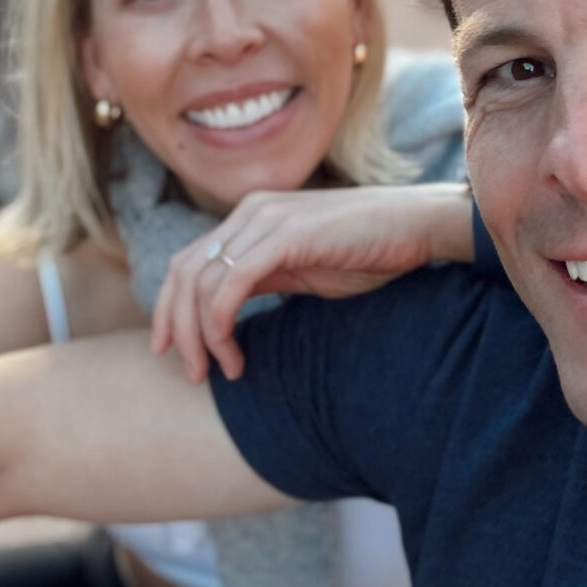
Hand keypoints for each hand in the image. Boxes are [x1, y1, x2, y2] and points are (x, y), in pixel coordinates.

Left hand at [151, 183, 472, 382]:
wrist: (417, 226)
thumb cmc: (369, 252)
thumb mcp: (304, 270)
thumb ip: (263, 279)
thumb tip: (226, 313)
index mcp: (251, 217)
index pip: (187, 262)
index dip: (170, 308)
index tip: (169, 352)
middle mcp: (250, 212)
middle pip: (184, 272)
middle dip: (176, 328)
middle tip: (191, 374)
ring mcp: (265, 219)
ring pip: (201, 282)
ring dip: (200, 337)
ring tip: (220, 373)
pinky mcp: (285, 235)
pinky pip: (230, 286)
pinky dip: (221, 326)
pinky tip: (238, 358)